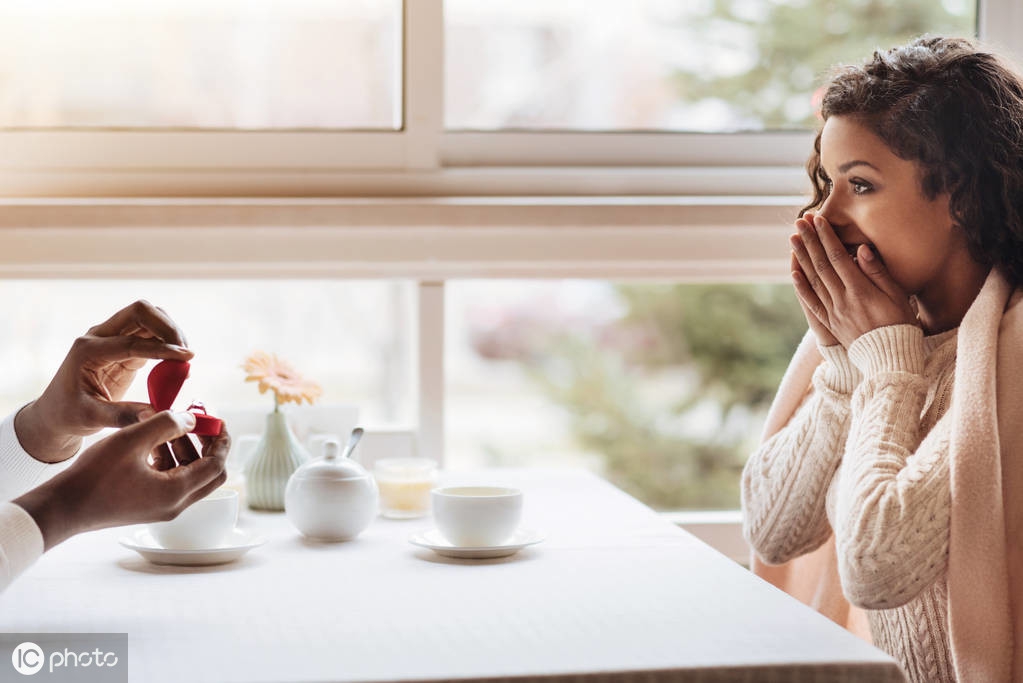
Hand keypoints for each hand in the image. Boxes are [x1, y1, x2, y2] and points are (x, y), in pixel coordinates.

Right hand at [13, 411, 230, 550]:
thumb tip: (192, 419)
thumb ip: (166, 424)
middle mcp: (175, 505)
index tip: (217, 419)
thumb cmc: (94, 475)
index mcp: (176, 492)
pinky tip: (152, 440)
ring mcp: (161, 508)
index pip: (216, 465)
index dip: (221, 440)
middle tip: (197, 421)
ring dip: (184, 449)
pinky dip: (169, 459)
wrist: (63, 507)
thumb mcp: (132, 440)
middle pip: (209, 473)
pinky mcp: (148, 505)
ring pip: (189, 475)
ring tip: (168, 424)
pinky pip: (171, 480)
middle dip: (207, 445)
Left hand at [15, 301, 194, 462]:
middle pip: (140, 311)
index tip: (186, 358)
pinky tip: (178, 362)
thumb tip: (155, 414)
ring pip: (149, 317)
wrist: (58, 412)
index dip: (161, 348)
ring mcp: (112, 338)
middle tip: (186, 352)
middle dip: (167, 327)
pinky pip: (152, 334)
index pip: (131, 341)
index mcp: (87, 350)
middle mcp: (99, 336)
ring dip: (171, 331)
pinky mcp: (125, 346)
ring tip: (185, 357)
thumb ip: (123, 415)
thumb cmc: (70, 415)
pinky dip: (168, 342)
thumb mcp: (92, 418)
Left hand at [790, 213, 917, 347]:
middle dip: (810, 242)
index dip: (827, 237)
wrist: (890, 358)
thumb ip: (878, 272)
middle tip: (799, 222)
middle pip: (821, 265)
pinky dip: (802, 287)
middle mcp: (842, 300)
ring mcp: (834, 313)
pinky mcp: (830, 324)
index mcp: (860, 291)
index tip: (818, 219)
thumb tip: (861, 249)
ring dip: (802, 259)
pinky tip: (794, 273)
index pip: (838, 257)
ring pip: (813, 281)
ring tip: (793, 240)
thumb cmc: (900, 324)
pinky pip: (811, 303)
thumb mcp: (897, 295)